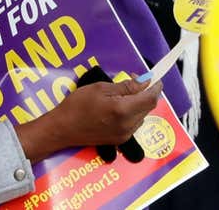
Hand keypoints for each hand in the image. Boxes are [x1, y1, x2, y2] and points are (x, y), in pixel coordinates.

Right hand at [14, 78, 159, 163]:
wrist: (63, 129)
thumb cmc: (77, 105)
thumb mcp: (100, 88)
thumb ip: (126, 86)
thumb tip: (144, 82)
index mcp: (123, 110)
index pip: (150, 98)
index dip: (156, 87)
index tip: (155, 78)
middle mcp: (128, 125)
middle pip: (148, 107)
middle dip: (146, 93)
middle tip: (135, 81)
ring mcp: (124, 135)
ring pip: (142, 116)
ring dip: (139, 103)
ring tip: (124, 94)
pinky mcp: (120, 140)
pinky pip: (134, 124)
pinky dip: (133, 113)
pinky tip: (120, 106)